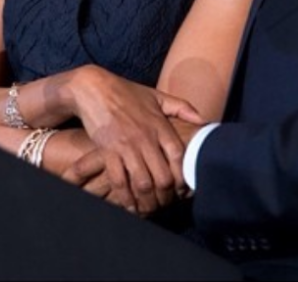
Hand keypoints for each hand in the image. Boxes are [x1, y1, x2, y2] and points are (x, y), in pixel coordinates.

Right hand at [68, 66, 204, 215]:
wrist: (93, 88)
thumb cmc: (126, 92)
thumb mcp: (156, 96)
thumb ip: (182, 107)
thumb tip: (204, 120)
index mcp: (159, 125)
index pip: (178, 157)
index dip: (182, 177)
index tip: (182, 189)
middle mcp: (145, 137)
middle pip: (163, 176)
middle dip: (166, 196)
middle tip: (164, 204)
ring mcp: (126, 146)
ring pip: (142, 183)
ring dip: (147, 201)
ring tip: (149, 208)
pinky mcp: (107, 151)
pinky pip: (119, 181)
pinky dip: (125, 197)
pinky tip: (129, 205)